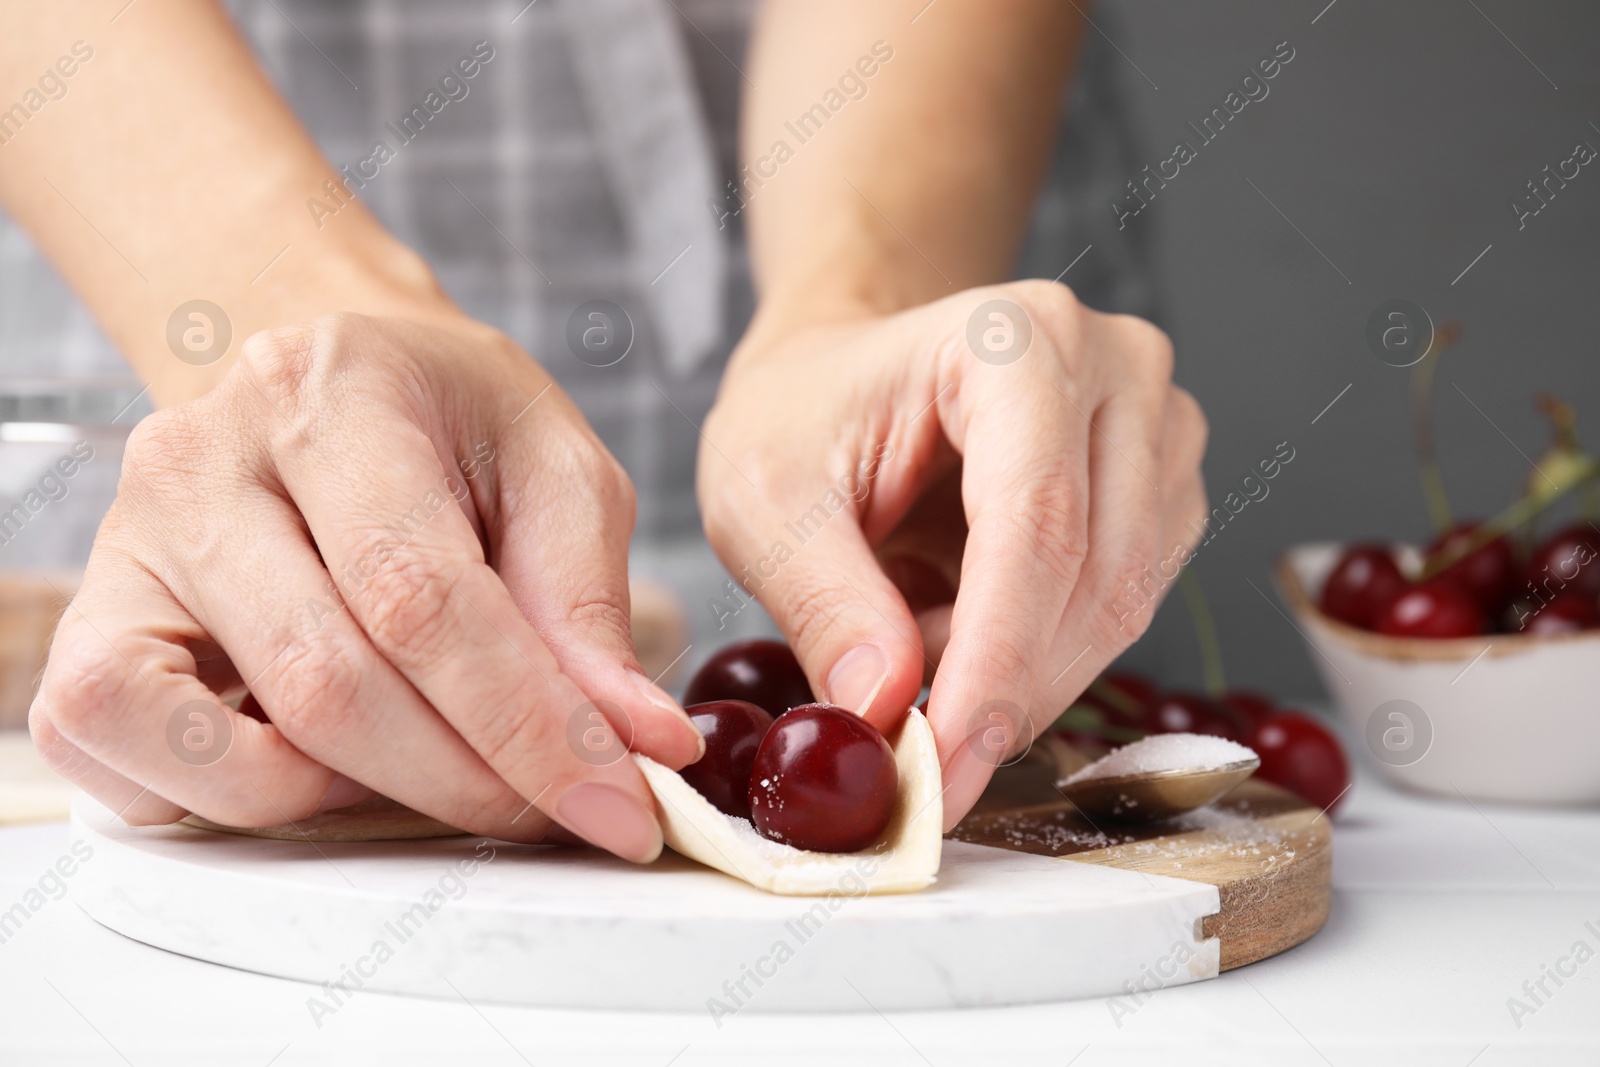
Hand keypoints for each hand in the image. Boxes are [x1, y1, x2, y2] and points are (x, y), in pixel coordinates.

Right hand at [30, 313, 701, 861]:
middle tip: (557, 809)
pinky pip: (126, 761)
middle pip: (329, 683)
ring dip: (353, 800)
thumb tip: (636, 742)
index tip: (620, 805)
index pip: (423, 597)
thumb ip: (589, 603)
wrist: (332, 380)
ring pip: (216, 746)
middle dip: (467, 781)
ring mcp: (126, 553)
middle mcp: (201, 466)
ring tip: (435, 763)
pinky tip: (324, 762)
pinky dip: (235, 799)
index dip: (530, 725)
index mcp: (332, 397)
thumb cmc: (448, 424)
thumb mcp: (554, 468)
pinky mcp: (89, 630)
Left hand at [700, 281, 1207, 828]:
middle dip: (1005, 688)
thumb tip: (886, 708)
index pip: (1037, 524)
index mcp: (1012, 342)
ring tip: (916, 643)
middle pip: (1097, 575)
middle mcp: (1111, 367)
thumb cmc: (800, 414)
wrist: (838, 376)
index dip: (997, 660)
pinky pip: (1126, 606)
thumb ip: (824, 604)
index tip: (945, 761)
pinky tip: (964, 625)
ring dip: (1021, 670)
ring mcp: (1154, 425)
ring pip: (1121, 604)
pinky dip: (1043, 653)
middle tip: (915, 751)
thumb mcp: (763, 501)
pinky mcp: (1161, 486)